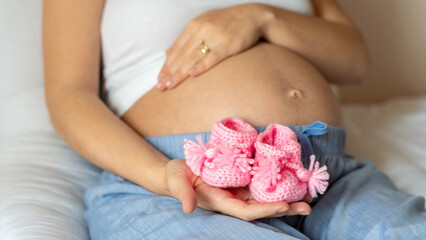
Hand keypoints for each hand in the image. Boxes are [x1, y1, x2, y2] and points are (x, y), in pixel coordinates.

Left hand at [157, 3, 271, 90]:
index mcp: (194, 26)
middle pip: (182, 54)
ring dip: (181, 72)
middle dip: (170, 72)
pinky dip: (202, 65)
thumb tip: (167, 52)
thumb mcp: (203, 25)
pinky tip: (192, 74)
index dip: (166, 65)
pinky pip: (213, 56)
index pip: (176, 49)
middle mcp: (202, 30)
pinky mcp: (229, 44)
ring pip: (193, 57)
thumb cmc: (226, 23)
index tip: (159, 79)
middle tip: (161, 86)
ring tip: (171, 85)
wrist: (253, 16)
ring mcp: (215, 36)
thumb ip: (185, 38)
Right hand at [165, 159, 311, 220]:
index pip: (246, 211)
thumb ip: (182, 194)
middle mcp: (234, 199)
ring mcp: (238, 189)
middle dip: (284, 208)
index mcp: (221, 202)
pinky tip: (292, 178)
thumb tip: (186, 208)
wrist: (177, 172)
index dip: (264, 209)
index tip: (283, 205)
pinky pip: (260, 182)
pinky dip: (276, 182)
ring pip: (265, 196)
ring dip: (287, 196)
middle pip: (262, 207)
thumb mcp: (176, 183)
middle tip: (308, 206)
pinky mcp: (240, 178)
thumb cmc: (176, 177)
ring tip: (309, 195)